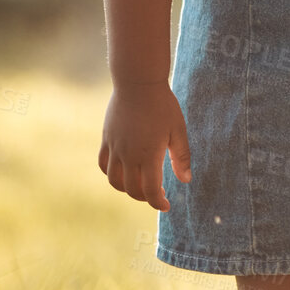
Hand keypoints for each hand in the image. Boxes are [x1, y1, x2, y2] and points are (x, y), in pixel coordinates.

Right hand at [98, 81, 191, 211]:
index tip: (166, 206)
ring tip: (141, 184)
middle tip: (157, 194)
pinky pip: (104, 165)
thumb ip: (182, 157)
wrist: (138, 84)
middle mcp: (128, 155)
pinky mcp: (106, 139)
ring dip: (127, 189)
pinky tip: (124, 171)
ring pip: (114, 181)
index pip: (150, 191)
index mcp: (148, 155)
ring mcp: (114, 148)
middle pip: (131, 189)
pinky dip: (112, 174)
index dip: (158, 202)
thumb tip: (186, 180)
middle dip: (145, 197)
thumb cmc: (163, 106)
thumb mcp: (178, 131)